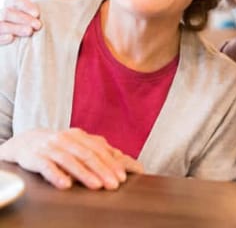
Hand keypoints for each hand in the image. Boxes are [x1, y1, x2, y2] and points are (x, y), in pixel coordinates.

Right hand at [0, 0, 50, 44]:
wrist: (20, 40)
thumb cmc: (29, 22)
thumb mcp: (33, 10)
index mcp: (11, 5)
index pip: (16, 1)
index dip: (26, 6)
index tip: (37, 13)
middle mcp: (2, 14)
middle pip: (8, 13)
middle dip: (23, 19)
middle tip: (38, 25)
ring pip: (1, 25)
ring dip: (15, 28)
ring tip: (29, 32)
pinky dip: (2, 38)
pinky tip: (11, 39)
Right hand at [0, 127, 142, 189]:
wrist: (25, 141)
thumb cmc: (59, 146)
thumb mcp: (79, 144)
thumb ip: (98, 150)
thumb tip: (123, 160)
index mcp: (80, 135)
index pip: (99, 149)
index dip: (112, 163)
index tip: (124, 176)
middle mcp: (66, 139)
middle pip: (88, 154)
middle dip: (103, 170)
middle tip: (115, 184)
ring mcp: (51, 147)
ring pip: (70, 160)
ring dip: (84, 174)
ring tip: (97, 186)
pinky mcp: (35, 157)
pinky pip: (47, 166)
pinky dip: (57, 175)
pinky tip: (66, 185)